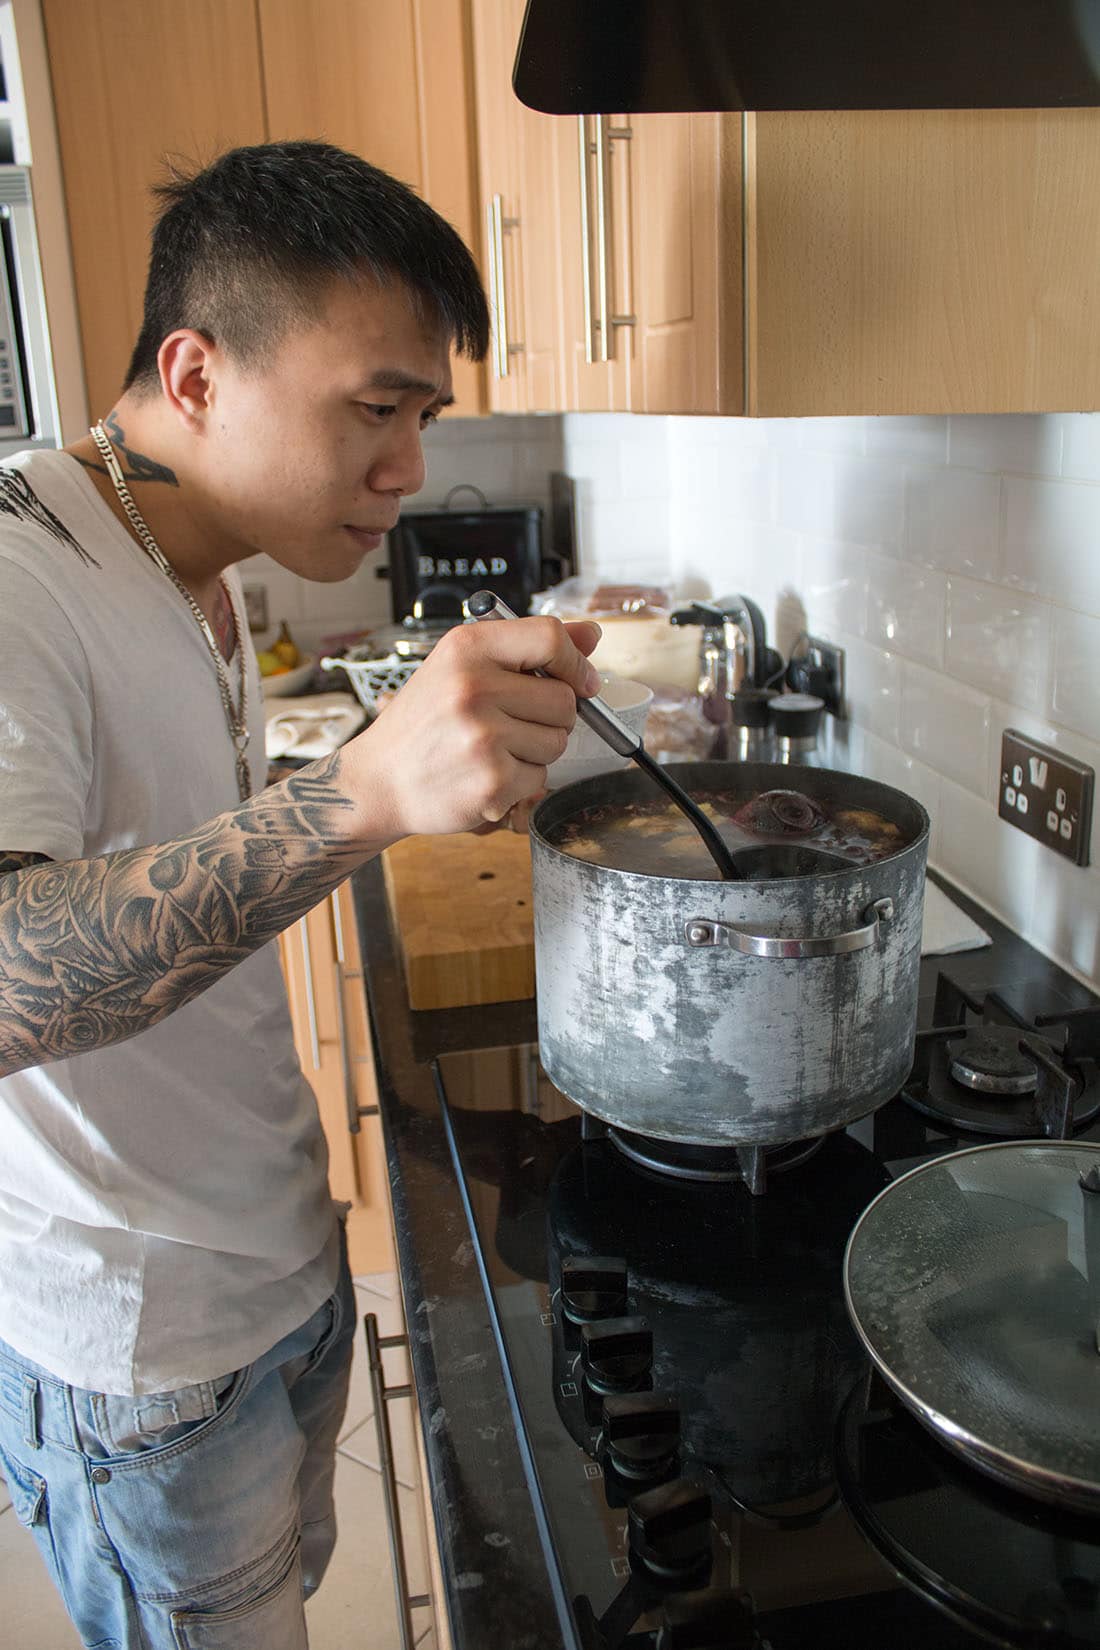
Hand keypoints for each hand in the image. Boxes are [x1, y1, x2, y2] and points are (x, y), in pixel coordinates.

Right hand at [342, 617, 600, 838]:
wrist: (378, 779)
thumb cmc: (424, 722)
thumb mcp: (462, 667)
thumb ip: (528, 648)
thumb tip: (592, 635)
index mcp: (466, 648)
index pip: (549, 637)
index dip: (575, 662)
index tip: (581, 681)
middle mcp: (472, 687)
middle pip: (564, 699)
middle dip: (551, 717)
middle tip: (512, 724)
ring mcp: (483, 737)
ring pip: (557, 741)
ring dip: (535, 750)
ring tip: (492, 749)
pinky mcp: (492, 782)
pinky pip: (540, 777)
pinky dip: (521, 781)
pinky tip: (484, 774)